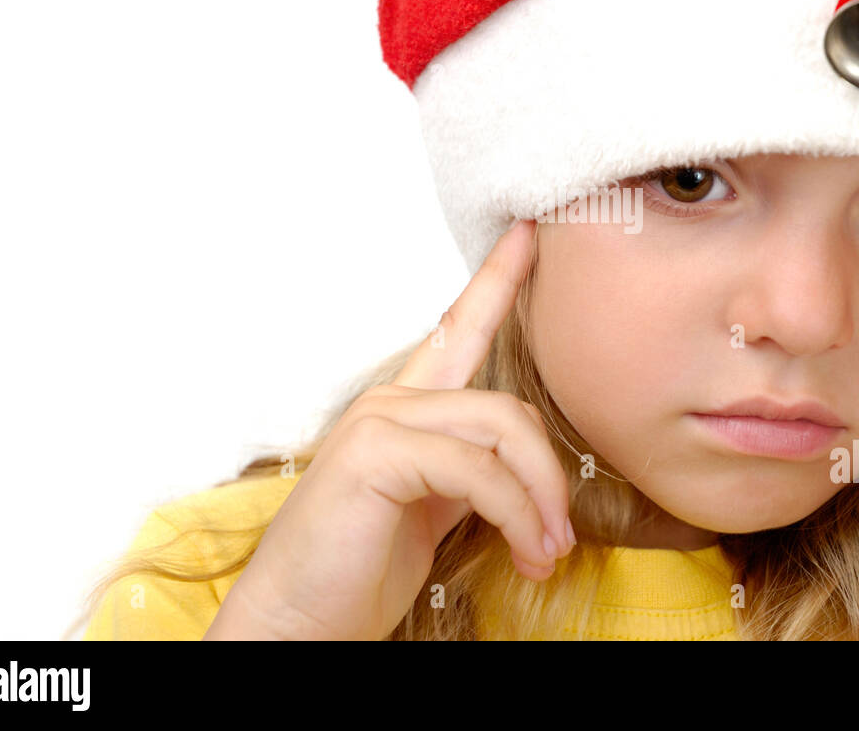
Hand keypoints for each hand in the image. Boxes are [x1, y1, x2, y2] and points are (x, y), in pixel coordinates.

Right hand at [204, 218, 573, 640]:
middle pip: (510, 408)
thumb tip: (537, 479)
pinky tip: (524, 554)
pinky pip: (480, 471)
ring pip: (503, 433)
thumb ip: (472, 474)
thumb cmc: (359, 571)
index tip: (531, 234)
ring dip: (539, 501)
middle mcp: (391, 403)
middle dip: (549, 476)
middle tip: (559, 540)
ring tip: (544, 554)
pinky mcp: (376, 452)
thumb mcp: (432, 511)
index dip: (498, 280)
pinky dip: (516, 516)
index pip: (458, 330)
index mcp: (406, 411)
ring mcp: (379, 422)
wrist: (298, 625)